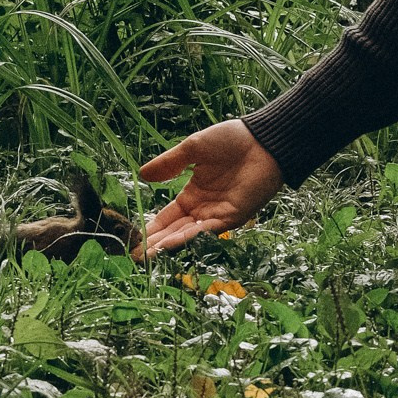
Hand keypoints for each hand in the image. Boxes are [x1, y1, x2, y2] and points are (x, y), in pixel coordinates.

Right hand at [137, 120, 285, 256]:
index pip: (167, 216)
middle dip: (155, 244)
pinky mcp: (233, 217)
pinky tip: (169, 243)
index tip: (134, 241)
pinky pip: (206, 230)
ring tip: (146, 256)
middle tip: (134, 258)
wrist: (262, 141)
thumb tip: (142, 175)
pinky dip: (188, 238)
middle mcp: (203, 208)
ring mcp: (217, 214)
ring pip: (188, 234)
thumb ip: (169, 163)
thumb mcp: (192, 148)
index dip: (151, 228)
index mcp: (192, 193)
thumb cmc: (230, 140)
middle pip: (175, 230)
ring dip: (167, 245)